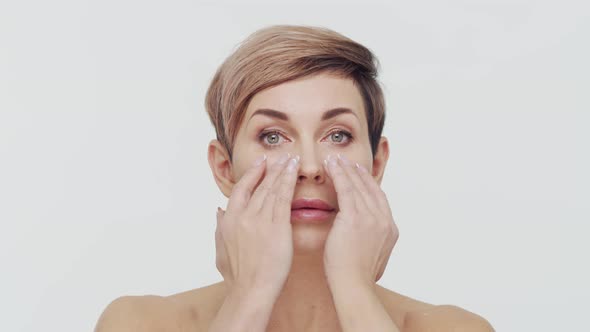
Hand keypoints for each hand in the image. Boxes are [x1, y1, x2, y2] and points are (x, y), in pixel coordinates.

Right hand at [215, 152, 299, 294]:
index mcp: (229, 220)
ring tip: (292, 159)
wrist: (251, 289)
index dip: (252, 174)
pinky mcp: (277, 226)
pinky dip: (289, 183)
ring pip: (273, 188)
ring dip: (282, 171)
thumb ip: (219, 228)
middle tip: (281, 156)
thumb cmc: (238, 276)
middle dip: (272, 169)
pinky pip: (284, 198)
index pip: (241, 189)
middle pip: (259, 186)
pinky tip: (294, 172)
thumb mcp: (220, 250)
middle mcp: (243, 215)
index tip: (261, 164)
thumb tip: (218, 211)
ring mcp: (260, 219)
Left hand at [322, 153, 398, 284]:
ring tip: (336, 159)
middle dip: (357, 173)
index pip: (380, 199)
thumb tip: (364, 239)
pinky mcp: (355, 217)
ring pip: (357, 186)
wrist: (353, 285)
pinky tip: (331, 165)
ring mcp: (372, 218)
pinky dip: (338, 174)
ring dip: (346, 169)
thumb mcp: (371, 256)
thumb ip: (370, 241)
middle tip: (348, 161)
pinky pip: (346, 189)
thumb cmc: (355, 276)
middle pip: (370, 189)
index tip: (360, 173)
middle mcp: (385, 220)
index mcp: (390, 230)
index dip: (369, 184)